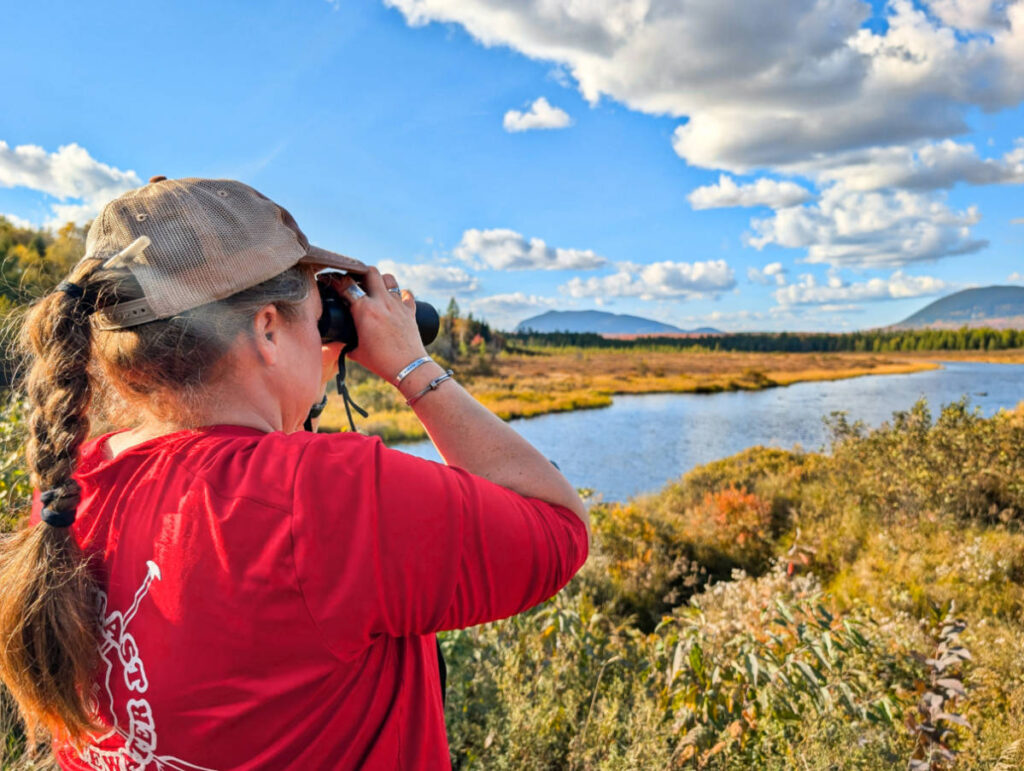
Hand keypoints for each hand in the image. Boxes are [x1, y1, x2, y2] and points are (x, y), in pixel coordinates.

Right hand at [323, 268, 428, 382]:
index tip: (330, 281)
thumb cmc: (380, 362)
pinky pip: (407, 294)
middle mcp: (381, 302)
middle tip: (353, 280)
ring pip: (389, 278)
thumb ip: (344, 343)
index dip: (335, 280)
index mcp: (364, 310)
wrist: (408, 368)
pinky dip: (401, 294)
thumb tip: (336, 342)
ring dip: (380, 279)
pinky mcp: (410, 312)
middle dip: (359, 272)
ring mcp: (397, 305)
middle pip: (370, 271)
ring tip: (374, 287)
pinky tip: (396, 299)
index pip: (346, 284)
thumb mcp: (355, 352)